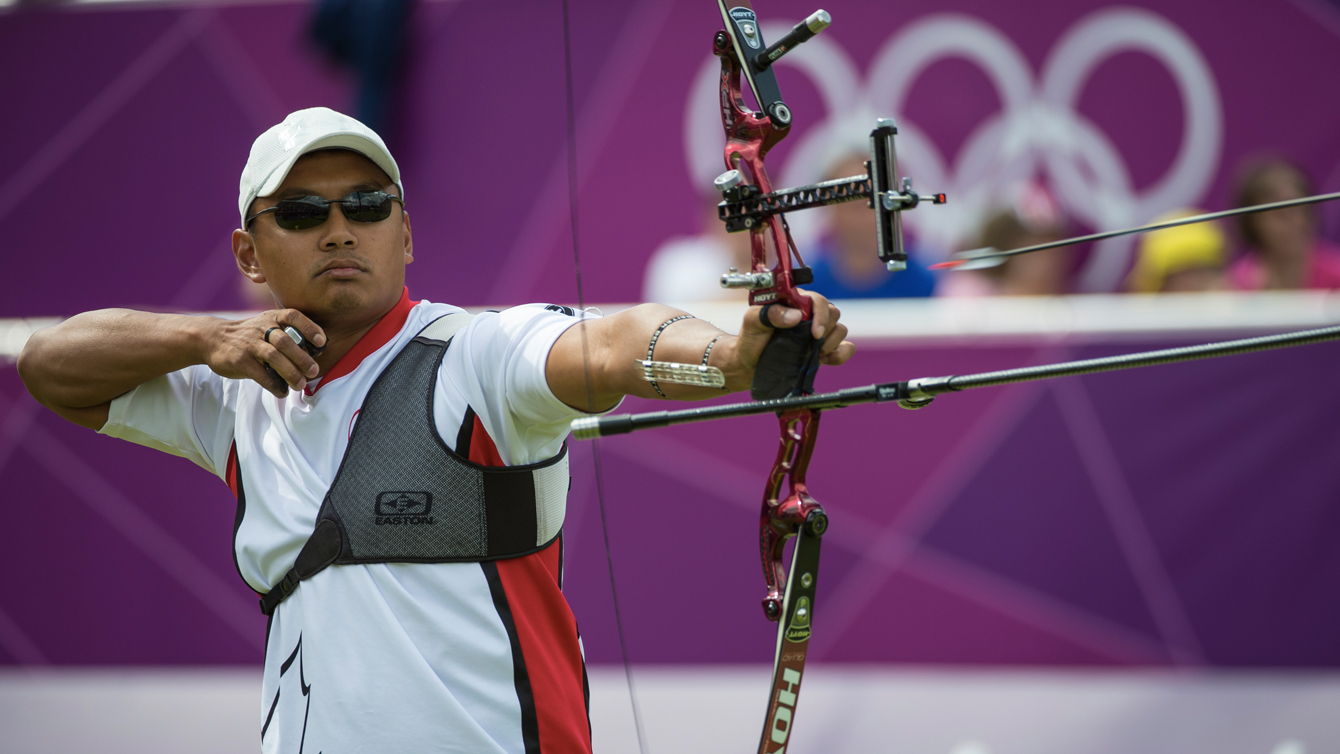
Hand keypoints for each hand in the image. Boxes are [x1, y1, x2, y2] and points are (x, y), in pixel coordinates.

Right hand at [203, 310, 326, 397]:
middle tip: (314, 371)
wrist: (213, 338)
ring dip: (291, 373)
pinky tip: (282, 391)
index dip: (310, 328)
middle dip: (302, 358)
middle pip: (286, 341)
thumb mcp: (266, 326)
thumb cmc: (250, 335)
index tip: (322, 342)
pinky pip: (260, 374)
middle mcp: (261, 328)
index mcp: (272, 318)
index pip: (293, 316)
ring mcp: (250, 344)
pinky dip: (273, 385)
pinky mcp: (240, 360)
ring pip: (274, 357)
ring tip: (300, 385)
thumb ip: (287, 335)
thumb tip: (317, 353)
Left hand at [732, 290, 854, 375]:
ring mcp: (817, 333)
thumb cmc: (750, 339)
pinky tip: (825, 360)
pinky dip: (841, 354)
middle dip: (825, 330)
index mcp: (795, 302)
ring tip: (813, 353)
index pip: (819, 300)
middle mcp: (810, 315)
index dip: (821, 315)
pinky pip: (845, 348)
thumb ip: (770, 313)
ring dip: (831, 343)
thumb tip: (796, 316)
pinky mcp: (823, 350)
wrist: (749, 364)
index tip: (814, 333)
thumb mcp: (752, 322)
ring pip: (841, 330)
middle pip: (833, 313)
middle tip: (810, 344)